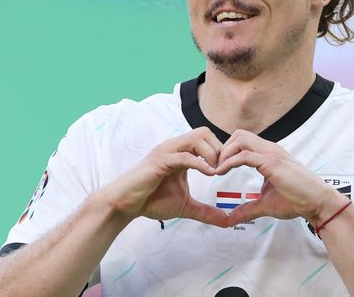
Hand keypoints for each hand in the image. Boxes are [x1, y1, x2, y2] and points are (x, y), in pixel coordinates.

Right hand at [101, 127, 228, 226]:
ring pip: (196, 138)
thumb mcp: (185, 206)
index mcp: (181, 153)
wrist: (125, 205)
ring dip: (211, 153)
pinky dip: (199, 163)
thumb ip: (206, 211)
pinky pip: (184, 155)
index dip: (221, 151)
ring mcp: (166, 152)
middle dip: (219, 149)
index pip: (207, 138)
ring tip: (217, 172)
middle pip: (204, 132)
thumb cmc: (151, 201)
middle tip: (224, 169)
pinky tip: (209, 175)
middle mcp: (174, 148)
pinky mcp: (159, 161)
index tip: (227, 169)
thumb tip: (227, 221)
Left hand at [215, 129, 336, 226]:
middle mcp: (270, 149)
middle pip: (238, 135)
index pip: (243, 141)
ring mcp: (271, 153)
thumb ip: (248, 208)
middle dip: (223, 149)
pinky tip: (221, 172)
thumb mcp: (266, 204)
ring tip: (217, 169)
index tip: (219, 168)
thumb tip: (231, 218)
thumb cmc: (297, 200)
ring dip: (224, 153)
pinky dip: (229, 161)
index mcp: (269, 154)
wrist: (317, 202)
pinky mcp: (271, 162)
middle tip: (215, 167)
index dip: (228, 152)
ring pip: (239, 139)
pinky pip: (244, 155)